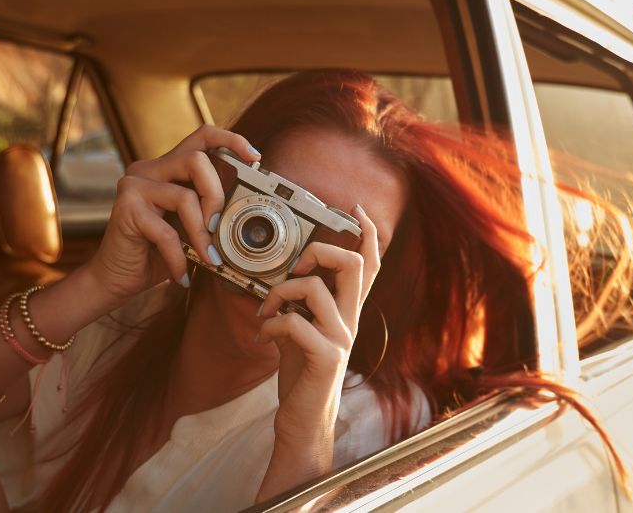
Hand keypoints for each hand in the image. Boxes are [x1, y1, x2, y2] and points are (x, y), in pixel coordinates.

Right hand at [83, 125, 260, 302]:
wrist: (116, 279)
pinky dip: (179, 258)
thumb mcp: (190, 229)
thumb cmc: (156, 253)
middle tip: (219, 228)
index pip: (201, 137)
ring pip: (185, 196)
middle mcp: (149, 169)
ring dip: (201, 234)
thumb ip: (208, 213)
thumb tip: (244, 213)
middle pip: (197, 161)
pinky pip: (167, 232)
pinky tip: (182, 275)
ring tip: (207, 259)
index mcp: (167, 168)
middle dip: (217, 196)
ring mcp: (134, 185)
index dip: (230, 140)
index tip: (254, 157)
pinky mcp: (126, 208)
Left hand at [256, 205, 381, 447]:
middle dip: (321, 251)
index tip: (357, 210)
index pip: (369, 265)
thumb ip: (299, 305)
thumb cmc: (300, 374)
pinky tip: (263, 336)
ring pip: (315, 289)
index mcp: (347, 311)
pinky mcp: (326, 357)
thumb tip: (280, 280)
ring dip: (279, 292)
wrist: (302, 421)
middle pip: (354, 265)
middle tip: (298, 265)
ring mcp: (341, 339)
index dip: (367, 233)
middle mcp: (350, 321)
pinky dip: (270, 324)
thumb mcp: (300, 331)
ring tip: (266, 309)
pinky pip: (294, 323)